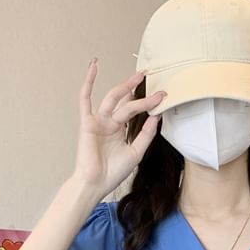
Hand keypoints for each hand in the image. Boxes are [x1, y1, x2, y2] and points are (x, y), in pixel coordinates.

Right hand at [71, 59, 166, 195]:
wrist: (96, 184)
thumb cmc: (113, 172)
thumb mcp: (136, 152)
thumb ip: (146, 134)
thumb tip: (157, 116)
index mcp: (120, 131)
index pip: (135, 111)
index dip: (148, 104)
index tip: (163, 97)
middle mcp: (109, 124)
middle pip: (126, 102)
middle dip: (139, 91)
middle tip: (152, 78)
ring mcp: (98, 121)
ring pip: (113, 99)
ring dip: (125, 86)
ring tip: (139, 75)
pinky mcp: (87, 122)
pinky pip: (85, 98)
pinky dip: (89, 81)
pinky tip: (94, 66)